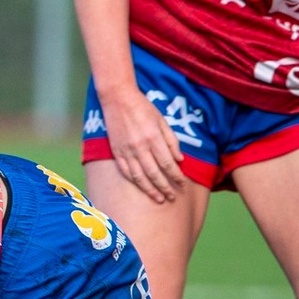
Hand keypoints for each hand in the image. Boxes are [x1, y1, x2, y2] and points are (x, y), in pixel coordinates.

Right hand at [102, 86, 184, 203]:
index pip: (167, 163)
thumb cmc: (143, 108)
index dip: (176, 176)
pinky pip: (126, 171)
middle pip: (155, 173)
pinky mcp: (116, 151)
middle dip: (165, 187)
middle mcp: (140, 147)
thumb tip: (179, 160)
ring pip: (139, 176)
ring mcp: (126, 150)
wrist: (117, 98)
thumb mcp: (162, 121)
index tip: (183, 184)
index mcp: (153, 138)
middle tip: (173, 198)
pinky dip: (135, 182)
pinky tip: (142, 188)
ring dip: (150, 190)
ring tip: (159, 199)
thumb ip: (171, 141)